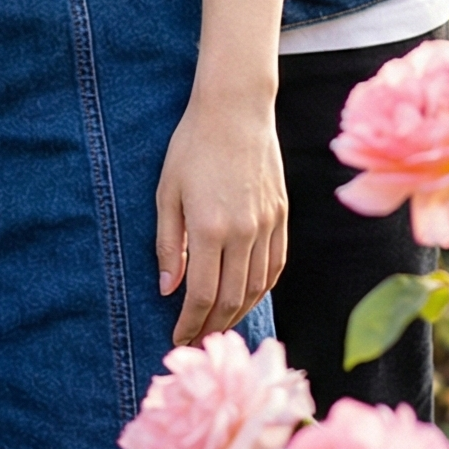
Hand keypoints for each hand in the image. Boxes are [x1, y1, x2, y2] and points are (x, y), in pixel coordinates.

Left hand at [154, 91, 287, 347]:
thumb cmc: (193, 145)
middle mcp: (243, 232)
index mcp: (210, 228)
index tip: (179, 338)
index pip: (202, 295)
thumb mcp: (167, 191)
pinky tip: (248, 297)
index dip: (190, 323)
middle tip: (198, 340)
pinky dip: (262, 289)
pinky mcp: (281, 216)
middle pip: (232, 299)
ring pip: (256, 288)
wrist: (236, 108)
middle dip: (213, 326)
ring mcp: (267, 225)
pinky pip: (275, 266)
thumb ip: (169, 244)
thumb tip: (169, 290)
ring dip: (239, 313)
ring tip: (220, 325)